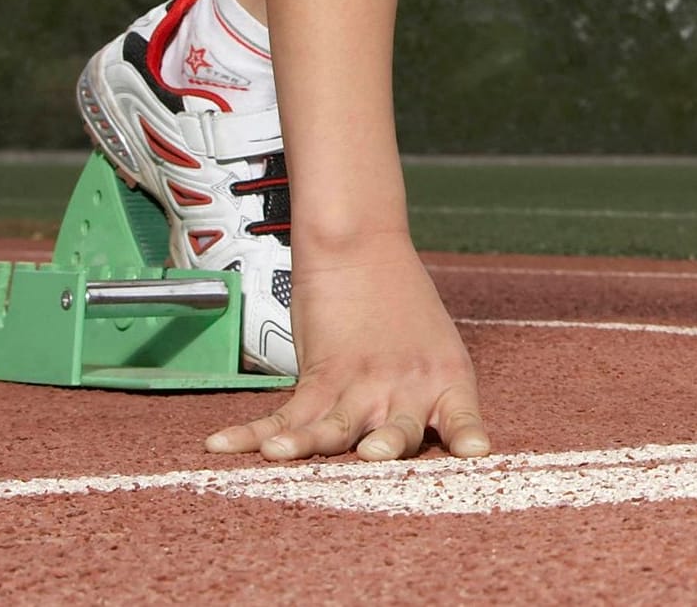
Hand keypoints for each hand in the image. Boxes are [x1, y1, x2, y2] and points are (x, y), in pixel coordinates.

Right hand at [206, 240, 488, 460]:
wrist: (360, 243)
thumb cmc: (401, 302)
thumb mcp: (436, 350)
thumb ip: (433, 398)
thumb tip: (423, 444)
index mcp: (446, 379)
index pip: (462, 416)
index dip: (466, 434)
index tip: (475, 449)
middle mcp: (404, 388)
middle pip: (397, 429)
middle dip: (386, 443)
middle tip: (375, 452)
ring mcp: (358, 383)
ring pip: (333, 426)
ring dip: (308, 443)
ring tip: (282, 453)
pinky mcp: (319, 374)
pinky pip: (286, 413)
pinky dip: (251, 434)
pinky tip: (222, 446)